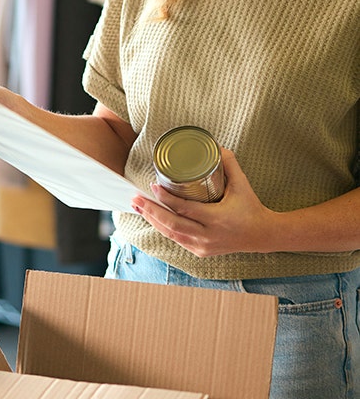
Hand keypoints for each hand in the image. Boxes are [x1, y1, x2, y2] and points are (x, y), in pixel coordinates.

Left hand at [131, 148, 277, 256]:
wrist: (262, 235)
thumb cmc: (251, 207)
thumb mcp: (242, 184)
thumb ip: (229, 163)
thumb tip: (216, 146)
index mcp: (217, 219)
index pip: (185, 209)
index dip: (167, 199)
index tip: (154, 186)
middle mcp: (208, 236)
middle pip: (172, 224)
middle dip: (151, 211)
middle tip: (136, 198)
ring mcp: (203, 246)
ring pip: (171, 234)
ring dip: (153, 220)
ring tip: (138, 206)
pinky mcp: (200, 252)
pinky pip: (177, 240)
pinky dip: (163, 228)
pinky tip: (153, 218)